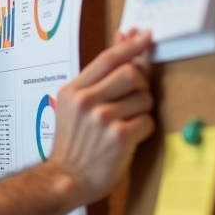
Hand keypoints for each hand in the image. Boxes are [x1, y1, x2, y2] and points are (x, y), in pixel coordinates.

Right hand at [49, 29, 154, 205]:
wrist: (66, 178)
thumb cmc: (73, 144)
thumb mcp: (74, 106)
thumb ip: (97, 78)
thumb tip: (122, 38)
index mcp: (74, 91)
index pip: (107, 58)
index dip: (130, 45)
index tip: (145, 36)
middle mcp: (86, 101)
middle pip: (131, 73)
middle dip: (141, 84)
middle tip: (135, 98)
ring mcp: (102, 119)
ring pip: (143, 98)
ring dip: (143, 110)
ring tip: (127, 123)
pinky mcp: (119, 137)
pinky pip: (147, 121)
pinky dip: (144, 129)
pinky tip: (130, 138)